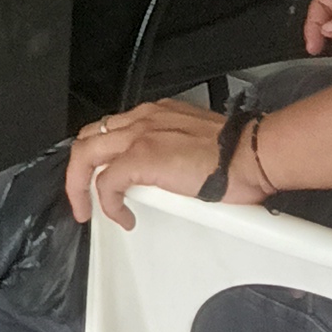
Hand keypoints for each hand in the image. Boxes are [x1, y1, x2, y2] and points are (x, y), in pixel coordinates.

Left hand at [66, 96, 271, 227]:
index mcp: (156, 114)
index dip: (101, 155)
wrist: (252, 154)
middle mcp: (142, 119)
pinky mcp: (141, 158)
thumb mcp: (194, 143)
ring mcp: (139, 136)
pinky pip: (105, 182)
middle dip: (79, 169)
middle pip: (88, 138)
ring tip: (87, 209)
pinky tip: (122, 217)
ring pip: (85, 155)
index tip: (104, 176)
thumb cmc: (238, 154)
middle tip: (84, 195)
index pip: (112, 129)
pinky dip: (107, 203)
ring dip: (80, 185)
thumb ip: (174, 150)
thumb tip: (172, 175)